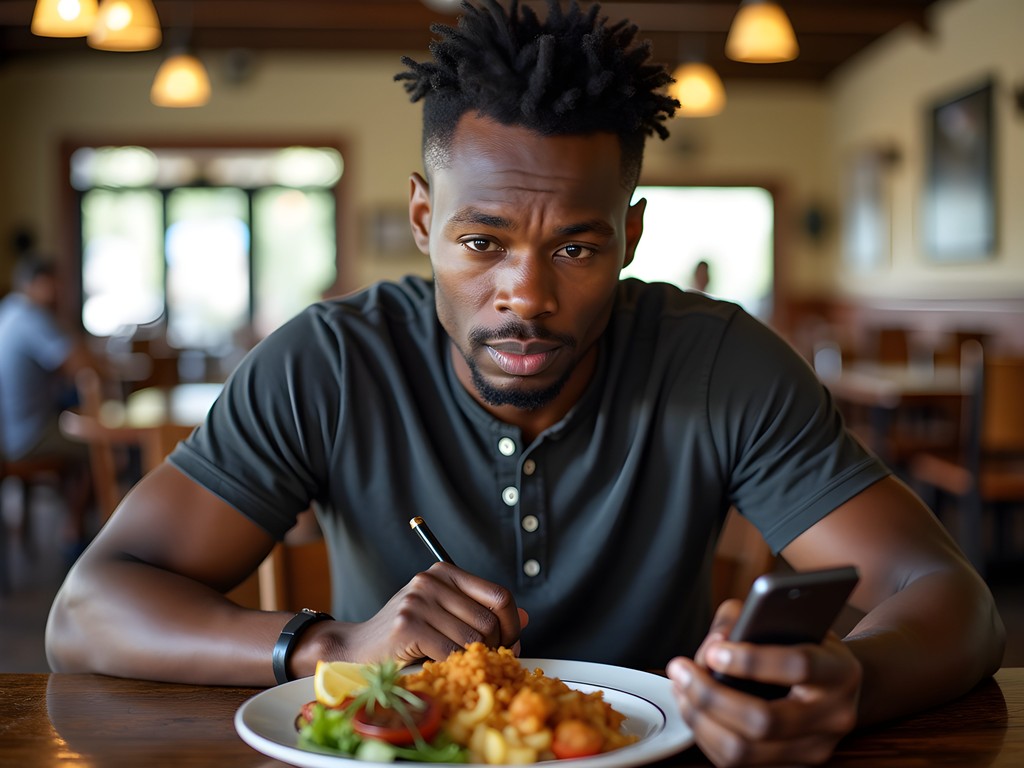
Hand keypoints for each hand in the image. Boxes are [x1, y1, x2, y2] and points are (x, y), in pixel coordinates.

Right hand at [325, 562, 524, 664]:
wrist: (356, 649)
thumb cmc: (404, 636)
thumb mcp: (444, 616)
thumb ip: (480, 613)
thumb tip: (526, 619)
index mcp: (444, 572)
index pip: (499, 596)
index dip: (512, 625)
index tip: (511, 644)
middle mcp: (431, 580)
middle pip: (489, 620)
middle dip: (495, 648)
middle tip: (486, 663)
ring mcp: (418, 601)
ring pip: (472, 639)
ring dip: (472, 660)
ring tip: (460, 666)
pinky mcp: (407, 625)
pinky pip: (450, 652)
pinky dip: (453, 667)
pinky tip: (442, 668)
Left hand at [666, 599, 861, 766]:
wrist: (838, 687)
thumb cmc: (804, 644)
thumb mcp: (787, 618)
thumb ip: (745, 619)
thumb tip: (712, 644)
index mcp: (837, 671)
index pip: (798, 666)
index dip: (750, 660)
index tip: (713, 650)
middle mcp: (833, 717)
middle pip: (764, 721)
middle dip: (711, 696)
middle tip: (680, 670)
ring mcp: (814, 750)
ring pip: (744, 751)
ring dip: (700, 719)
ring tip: (681, 688)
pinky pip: (736, 763)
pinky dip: (706, 735)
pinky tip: (693, 708)